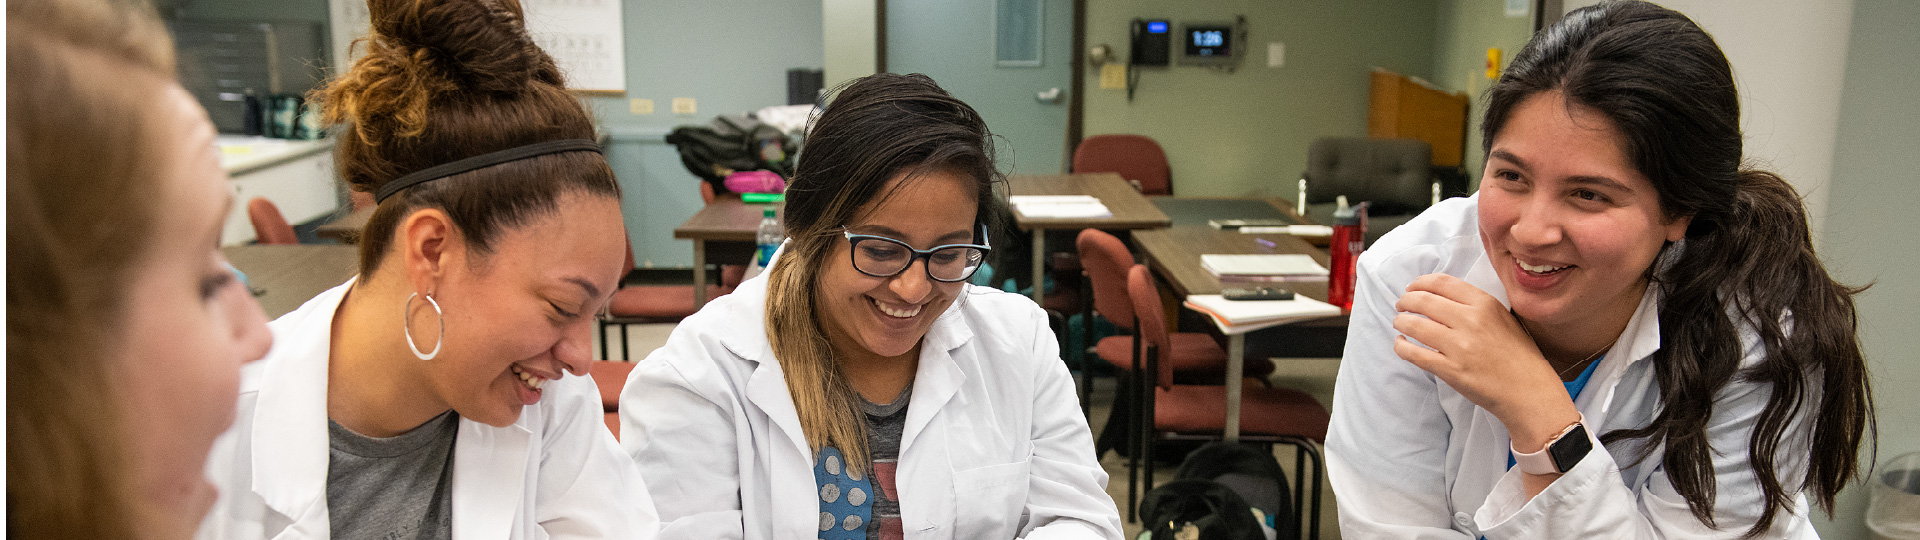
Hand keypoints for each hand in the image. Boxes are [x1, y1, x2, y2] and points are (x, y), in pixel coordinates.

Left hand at [1390, 274, 1578, 451]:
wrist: (1528, 390)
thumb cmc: (1518, 354)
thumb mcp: (1502, 317)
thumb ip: (1475, 305)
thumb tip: (1440, 296)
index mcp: (1484, 304)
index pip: (1442, 283)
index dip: (1420, 283)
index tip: (1412, 288)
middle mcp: (1470, 321)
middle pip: (1423, 301)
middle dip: (1406, 301)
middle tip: (1401, 305)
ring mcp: (1459, 346)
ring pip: (1414, 326)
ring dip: (1401, 322)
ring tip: (1400, 323)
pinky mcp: (1451, 370)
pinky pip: (1415, 354)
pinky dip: (1402, 347)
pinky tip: (1401, 344)